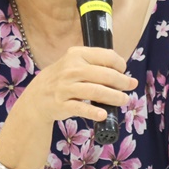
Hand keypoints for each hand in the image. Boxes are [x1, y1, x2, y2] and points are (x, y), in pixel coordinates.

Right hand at [16, 46, 137, 124]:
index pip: (106, 56)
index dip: (120, 64)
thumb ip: (96, 64)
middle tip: (130, 87)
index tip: (124, 72)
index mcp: (76, 54)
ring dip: (114, 97)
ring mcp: (65, 87)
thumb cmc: (63, 78)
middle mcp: (71, 69)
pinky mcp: (62, 104)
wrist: (37, 96)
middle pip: (104, 75)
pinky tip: (104, 114)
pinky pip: (80, 108)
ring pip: (95, 91)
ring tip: (124, 100)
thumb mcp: (74, 63)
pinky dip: (93, 112)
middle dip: (122, 82)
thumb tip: (124, 73)